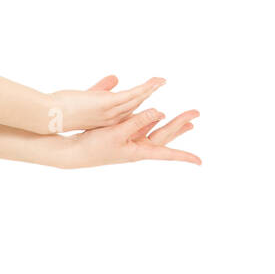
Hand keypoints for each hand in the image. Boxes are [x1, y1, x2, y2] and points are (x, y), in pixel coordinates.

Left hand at [46, 75, 166, 132]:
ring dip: (151, 90)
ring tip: (162, 82)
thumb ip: (100, 88)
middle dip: (151, 109)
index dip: (139, 112)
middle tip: (165, 105)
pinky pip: (133, 95)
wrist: (50, 117)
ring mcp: (110, 112)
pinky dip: (147, 87)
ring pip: (137, 101)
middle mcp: (110, 119)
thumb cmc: (61, 111)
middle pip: (135, 110)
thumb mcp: (84, 99)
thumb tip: (115, 77)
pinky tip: (157, 82)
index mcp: (104, 120)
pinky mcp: (108, 104)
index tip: (152, 108)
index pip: (126, 115)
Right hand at [67, 107, 201, 166]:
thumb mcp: (118, 132)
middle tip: (196, 113)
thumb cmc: (94, 147)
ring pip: (157, 131)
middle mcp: (138, 148)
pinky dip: (153, 121)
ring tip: (188, 122)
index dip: (184, 156)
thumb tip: (160, 111)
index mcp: (139, 151)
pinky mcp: (122, 137)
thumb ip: (139, 121)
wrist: (74, 153)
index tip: (200, 162)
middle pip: (165, 135)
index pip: (167, 153)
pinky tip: (158, 115)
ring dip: (172, 125)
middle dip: (181, 125)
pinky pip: (143, 127)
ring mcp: (130, 142)